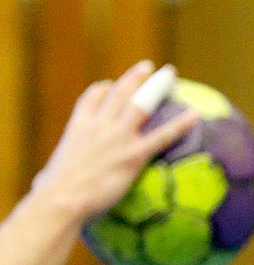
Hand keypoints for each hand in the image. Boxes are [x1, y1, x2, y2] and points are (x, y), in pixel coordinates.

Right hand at [34, 62, 196, 221]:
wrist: (62, 197)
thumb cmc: (53, 192)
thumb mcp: (52, 171)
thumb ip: (59, 169)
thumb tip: (48, 182)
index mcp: (78, 127)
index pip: (90, 100)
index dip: (102, 90)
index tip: (108, 84)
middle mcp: (99, 125)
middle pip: (120, 93)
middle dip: (135, 77)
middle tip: (148, 67)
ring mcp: (117, 137)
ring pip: (140, 103)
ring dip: (157, 86)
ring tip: (170, 74)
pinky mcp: (133, 154)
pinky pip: (162, 135)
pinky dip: (179, 124)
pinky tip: (194, 115)